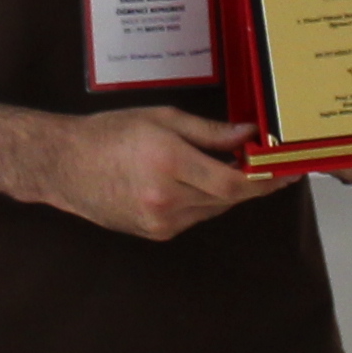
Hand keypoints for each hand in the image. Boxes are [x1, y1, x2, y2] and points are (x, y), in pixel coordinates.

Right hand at [32, 105, 279, 241]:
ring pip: (214, 209)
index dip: (265, 180)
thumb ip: (210, 131)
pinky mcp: (156, 234)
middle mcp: (166, 199)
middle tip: (265, 163)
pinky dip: (204, 200)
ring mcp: (161, 222)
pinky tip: (193, 181)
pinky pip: (195, 217)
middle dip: (251, 182)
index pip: (233, 183)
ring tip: (226, 166)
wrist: (64, 165)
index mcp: (169, 163)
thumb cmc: (110, 134)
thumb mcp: (163, 118)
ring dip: (226, 190)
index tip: (286, 169)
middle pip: (228, 199)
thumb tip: (248, 136)